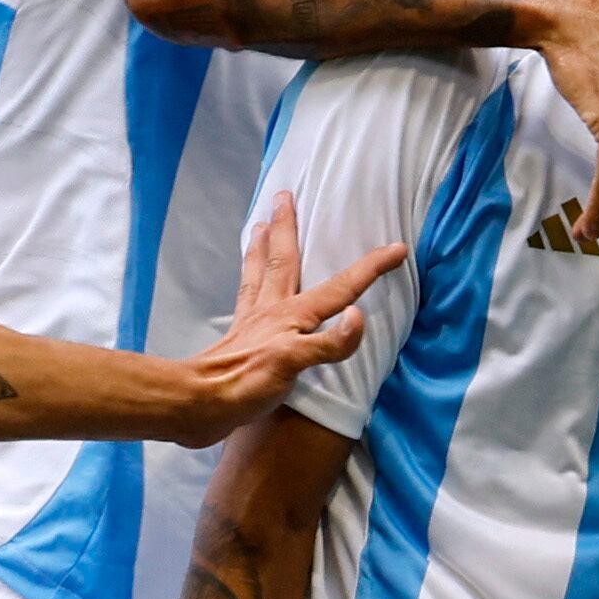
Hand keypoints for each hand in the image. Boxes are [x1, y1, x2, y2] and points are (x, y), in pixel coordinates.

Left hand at [179, 197, 403, 444]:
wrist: (200, 403)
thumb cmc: (247, 384)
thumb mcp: (293, 363)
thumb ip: (329, 342)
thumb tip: (359, 316)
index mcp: (291, 314)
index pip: (341, 288)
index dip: (370, 268)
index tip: (398, 248)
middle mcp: (271, 309)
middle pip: (284, 259)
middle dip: (288, 227)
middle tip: (283, 195)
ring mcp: (253, 321)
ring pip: (259, 273)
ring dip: (262, 247)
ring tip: (259, 225)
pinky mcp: (239, 338)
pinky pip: (246, 297)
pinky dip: (249, 281)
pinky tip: (250, 286)